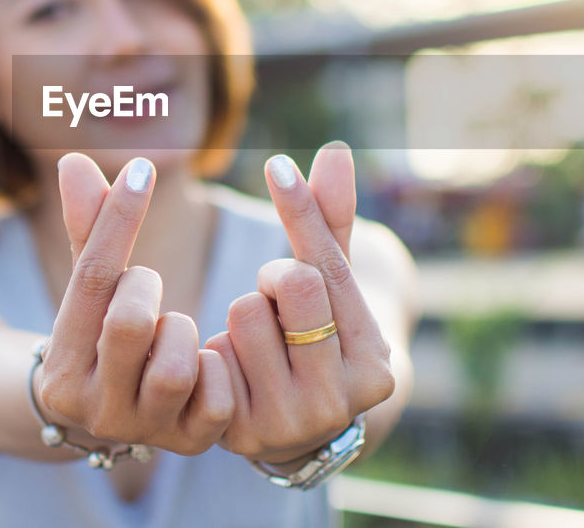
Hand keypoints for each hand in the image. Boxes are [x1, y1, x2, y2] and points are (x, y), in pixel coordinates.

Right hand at [35, 153, 233, 455]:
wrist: (111, 417)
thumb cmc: (101, 334)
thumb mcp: (90, 290)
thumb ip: (88, 228)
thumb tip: (74, 159)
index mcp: (61, 368)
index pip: (92, 278)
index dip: (118, 217)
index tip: (142, 170)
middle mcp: (94, 409)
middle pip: (130, 322)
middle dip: (146, 287)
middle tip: (146, 285)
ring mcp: (142, 432)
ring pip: (176, 363)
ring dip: (182, 330)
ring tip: (172, 329)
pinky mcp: (189, 444)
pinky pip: (216, 397)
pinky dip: (216, 368)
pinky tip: (202, 359)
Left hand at [206, 142, 394, 463]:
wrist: (296, 424)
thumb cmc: (317, 334)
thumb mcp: (332, 284)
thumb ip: (332, 220)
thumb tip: (336, 150)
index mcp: (372, 360)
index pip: (327, 267)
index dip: (300, 212)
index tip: (276, 164)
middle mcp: (339, 398)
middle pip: (288, 285)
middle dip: (272, 279)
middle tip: (276, 299)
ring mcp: (290, 421)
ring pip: (244, 313)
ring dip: (242, 316)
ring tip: (258, 341)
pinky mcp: (241, 432)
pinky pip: (211, 353)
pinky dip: (217, 349)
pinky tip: (234, 368)